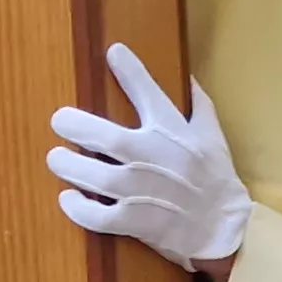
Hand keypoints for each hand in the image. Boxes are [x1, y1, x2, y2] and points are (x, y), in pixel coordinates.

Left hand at [49, 44, 252, 273]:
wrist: (225, 229)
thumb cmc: (216, 179)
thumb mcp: (213, 136)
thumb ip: (199, 104)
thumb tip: (187, 76)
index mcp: (174, 132)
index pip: (150, 92)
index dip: (130, 70)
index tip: (113, 52)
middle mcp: (155, 157)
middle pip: (104, 136)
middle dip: (74, 125)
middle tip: (59, 121)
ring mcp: (143, 190)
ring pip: (94, 176)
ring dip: (69, 166)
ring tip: (56, 159)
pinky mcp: (137, 221)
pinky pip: (98, 216)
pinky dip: (78, 208)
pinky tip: (68, 198)